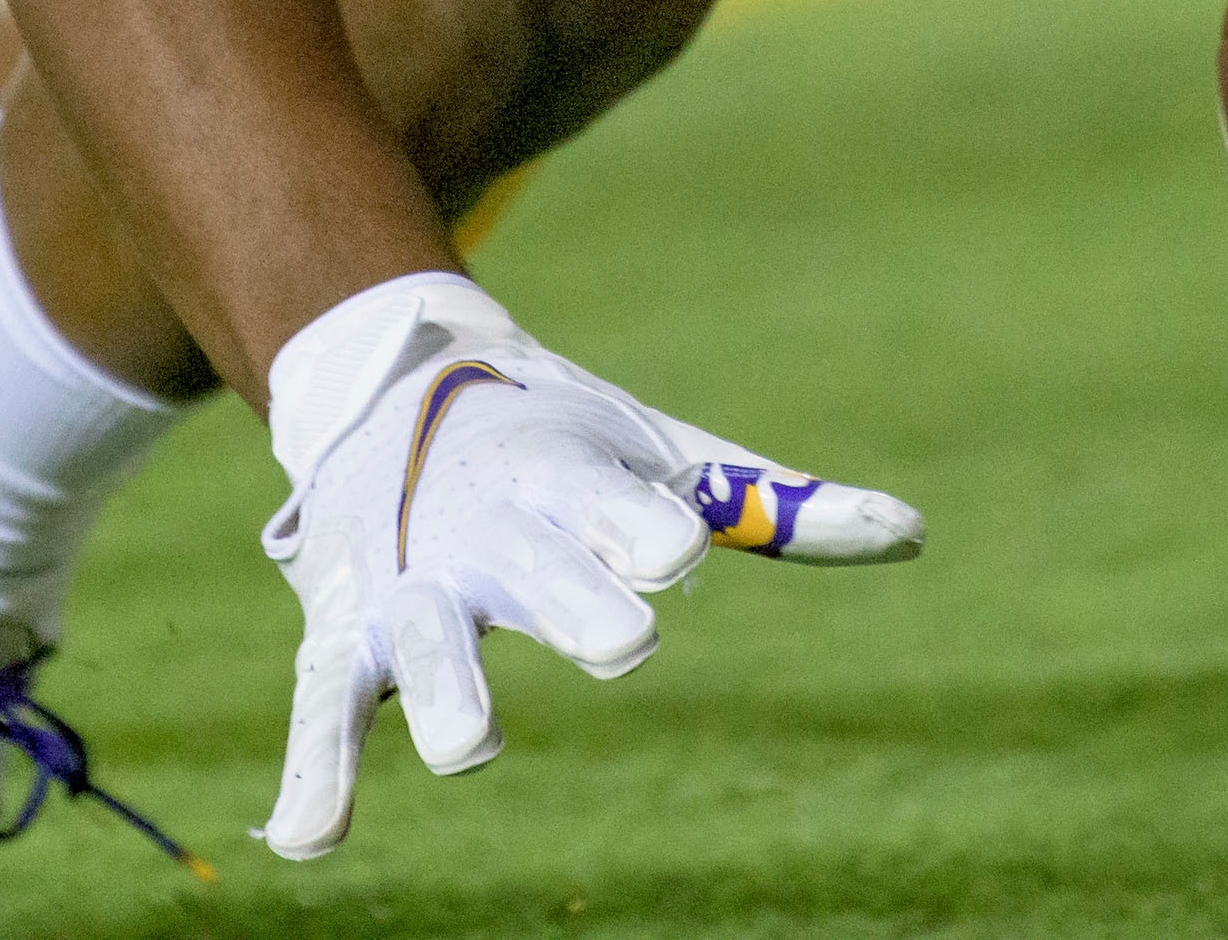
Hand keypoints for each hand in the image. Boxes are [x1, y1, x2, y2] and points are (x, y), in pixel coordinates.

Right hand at [254, 272, 917, 857]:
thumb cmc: (562, 436)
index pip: (613, 503)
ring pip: (427, 641)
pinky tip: (313, 841)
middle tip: (629, 646)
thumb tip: (914, 535)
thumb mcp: (663, 455)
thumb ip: (776, 506)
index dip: (644, 530)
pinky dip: (316, 769)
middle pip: (535, 573)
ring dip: (447, 690)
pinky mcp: (344, 632)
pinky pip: (325, 706)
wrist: (393, 386)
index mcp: (567, 472)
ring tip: (473, 747)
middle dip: (574, 602)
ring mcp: (412, 583)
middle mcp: (487, 527)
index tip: (679, 554)